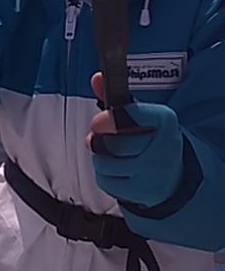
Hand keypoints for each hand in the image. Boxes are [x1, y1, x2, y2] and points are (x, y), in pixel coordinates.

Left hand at [86, 72, 183, 207]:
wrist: (173, 174)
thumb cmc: (150, 138)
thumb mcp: (139, 115)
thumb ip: (116, 98)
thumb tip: (97, 79)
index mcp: (164, 119)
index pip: (131, 116)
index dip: (109, 119)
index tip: (98, 121)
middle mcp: (163, 145)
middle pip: (114, 143)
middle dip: (99, 139)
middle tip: (98, 136)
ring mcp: (154, 172)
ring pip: (106, 163)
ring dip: (100, 157)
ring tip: (109, 153)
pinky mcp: (143, 191)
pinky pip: (107, 181)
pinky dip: (104, 175)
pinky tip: (116, 170)